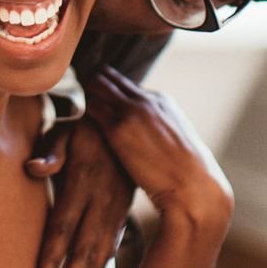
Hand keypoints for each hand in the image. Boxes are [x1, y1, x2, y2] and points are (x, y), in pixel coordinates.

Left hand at [26, 118, 134, 267]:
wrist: (126, 123)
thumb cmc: (85, 128)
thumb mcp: (64, 130)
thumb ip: (50, 151)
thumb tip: (32, 169)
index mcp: (83, 181)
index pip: (64, 226)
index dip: (54, 257)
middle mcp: (101, 202)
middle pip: (82, 251)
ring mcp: (116, 210)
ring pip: (100, 256)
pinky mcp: (124, 214)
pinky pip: (113, 249)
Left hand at [85, 65, 232, 230]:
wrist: (197, 191)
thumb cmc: (189, 179)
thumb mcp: (177, 146)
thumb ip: (160, 136)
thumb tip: (151, 145)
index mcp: (161, 101)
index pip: (126, 85)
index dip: (108, 92)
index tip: (94, 99)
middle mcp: (146, 99)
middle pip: (108, 76)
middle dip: (91, 82)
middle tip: (75, 97)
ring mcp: (132, 110)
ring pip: (96, 83)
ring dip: (82, 93)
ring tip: (69, 105)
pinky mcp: (119, 127)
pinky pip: (90, 105)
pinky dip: (80, 109)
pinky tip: (72, 120)